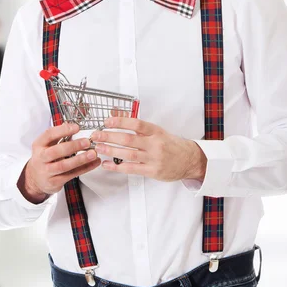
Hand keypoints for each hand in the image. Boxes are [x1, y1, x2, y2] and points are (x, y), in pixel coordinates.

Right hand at [17, 123, 100, 203]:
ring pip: (64, 165)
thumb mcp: (47, 144)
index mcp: (39, 145)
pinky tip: (93, 163)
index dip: (63, 130)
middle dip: (73, 146)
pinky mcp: (54, 182)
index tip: (76, 127)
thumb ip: (58, 134)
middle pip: (56, 151)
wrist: (35, 179)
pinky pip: (71, 174)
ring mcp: (47, 171)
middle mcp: (41, 158)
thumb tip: (71, 123)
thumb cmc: (44, 158)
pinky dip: (85, 168)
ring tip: (93, 154)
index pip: (49, 135)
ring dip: (80, 159)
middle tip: (87, 142)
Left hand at [90, 117, 206, 181]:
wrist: (190, 160)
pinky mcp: (152, 171)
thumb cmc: (171, 145)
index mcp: (156, 131)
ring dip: (110, 150)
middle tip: (96, 135)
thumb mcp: (157, 131)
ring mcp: (154, 158)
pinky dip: (117, 166)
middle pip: (129, 139)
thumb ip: (138, 126)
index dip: (120, 121)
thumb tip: (117, 114)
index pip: (136, 123)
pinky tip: (107, 164)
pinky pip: (131, 168)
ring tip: (98, 148)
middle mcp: (155, 144)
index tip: (107, 121)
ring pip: (128, 154)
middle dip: (109, 136)